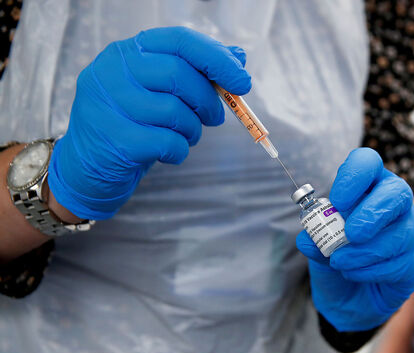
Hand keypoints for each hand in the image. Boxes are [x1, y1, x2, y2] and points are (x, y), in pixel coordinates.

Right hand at [47, 27, 250, 219]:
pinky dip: (179, 151)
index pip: (180, 40)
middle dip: (208, 100)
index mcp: (127, 52)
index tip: (242, 81)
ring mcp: (107, 104)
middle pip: (179, 73)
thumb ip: (196, 72)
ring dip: (193, 130)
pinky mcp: (113, 138)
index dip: (217, 59)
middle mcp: (111, 70)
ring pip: (174, 111)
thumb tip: (239, 57)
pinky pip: (167, 142)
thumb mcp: (160, 93)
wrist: (88, 168)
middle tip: (215, 118)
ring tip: (186, 136)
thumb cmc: (132, 124)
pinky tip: (170, 153)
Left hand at [296, 148, 413, 331]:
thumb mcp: (318, 246)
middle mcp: (393, 201)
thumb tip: (307, 238)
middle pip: (397, 192)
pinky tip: (354, 273)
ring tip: (338, 262)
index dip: (355, 175)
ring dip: (364, 252)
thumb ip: (315, 239)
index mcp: (366, 185)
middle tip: (350, 233)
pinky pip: (399, 263)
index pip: (368, 162)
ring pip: (398, 234)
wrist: (350, 296)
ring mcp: (409, 229)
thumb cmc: (337, 256)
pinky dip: (371, 271)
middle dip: (372, 213)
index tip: (337, 200)